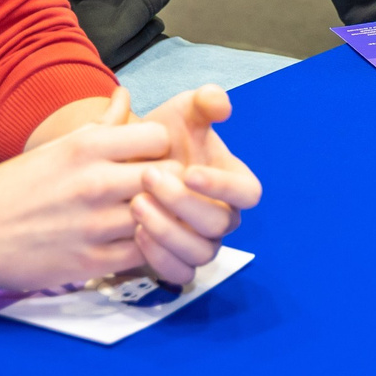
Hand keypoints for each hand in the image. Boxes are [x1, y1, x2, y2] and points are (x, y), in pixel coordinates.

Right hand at [0, 113, 181, 291]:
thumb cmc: (14, 186)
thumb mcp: (56, 147)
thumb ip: (100, 124)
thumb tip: (125, 95)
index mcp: (86, 148)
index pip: (159, 136)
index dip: (160, 147)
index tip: (151, 157)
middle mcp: (96, 183)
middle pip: (169, 174)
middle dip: (171, 180)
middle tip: (162, 188)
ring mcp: (97, 225)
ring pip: (162, 214)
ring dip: (162, 215)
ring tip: (153, 214)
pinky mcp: (94, 262)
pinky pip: (144, 253)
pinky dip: (148, 246)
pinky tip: (137, 240)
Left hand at [131, 86, 262, 283]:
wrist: (126, 164)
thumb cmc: (162, 137)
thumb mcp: (183, 111)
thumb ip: (205, 101)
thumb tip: (222, 105)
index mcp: (234, 183)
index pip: (249, 194)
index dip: (222, 187)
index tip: (189, 171)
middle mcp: (224, 218)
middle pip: (219, 225)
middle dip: (183, 203)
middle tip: (147, 178)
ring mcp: (202, 244)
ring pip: (200, 253)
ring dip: (168, 231)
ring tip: (135, 204)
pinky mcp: (178, 263)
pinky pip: (179, 274)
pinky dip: (160, 258)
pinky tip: (137, 232)